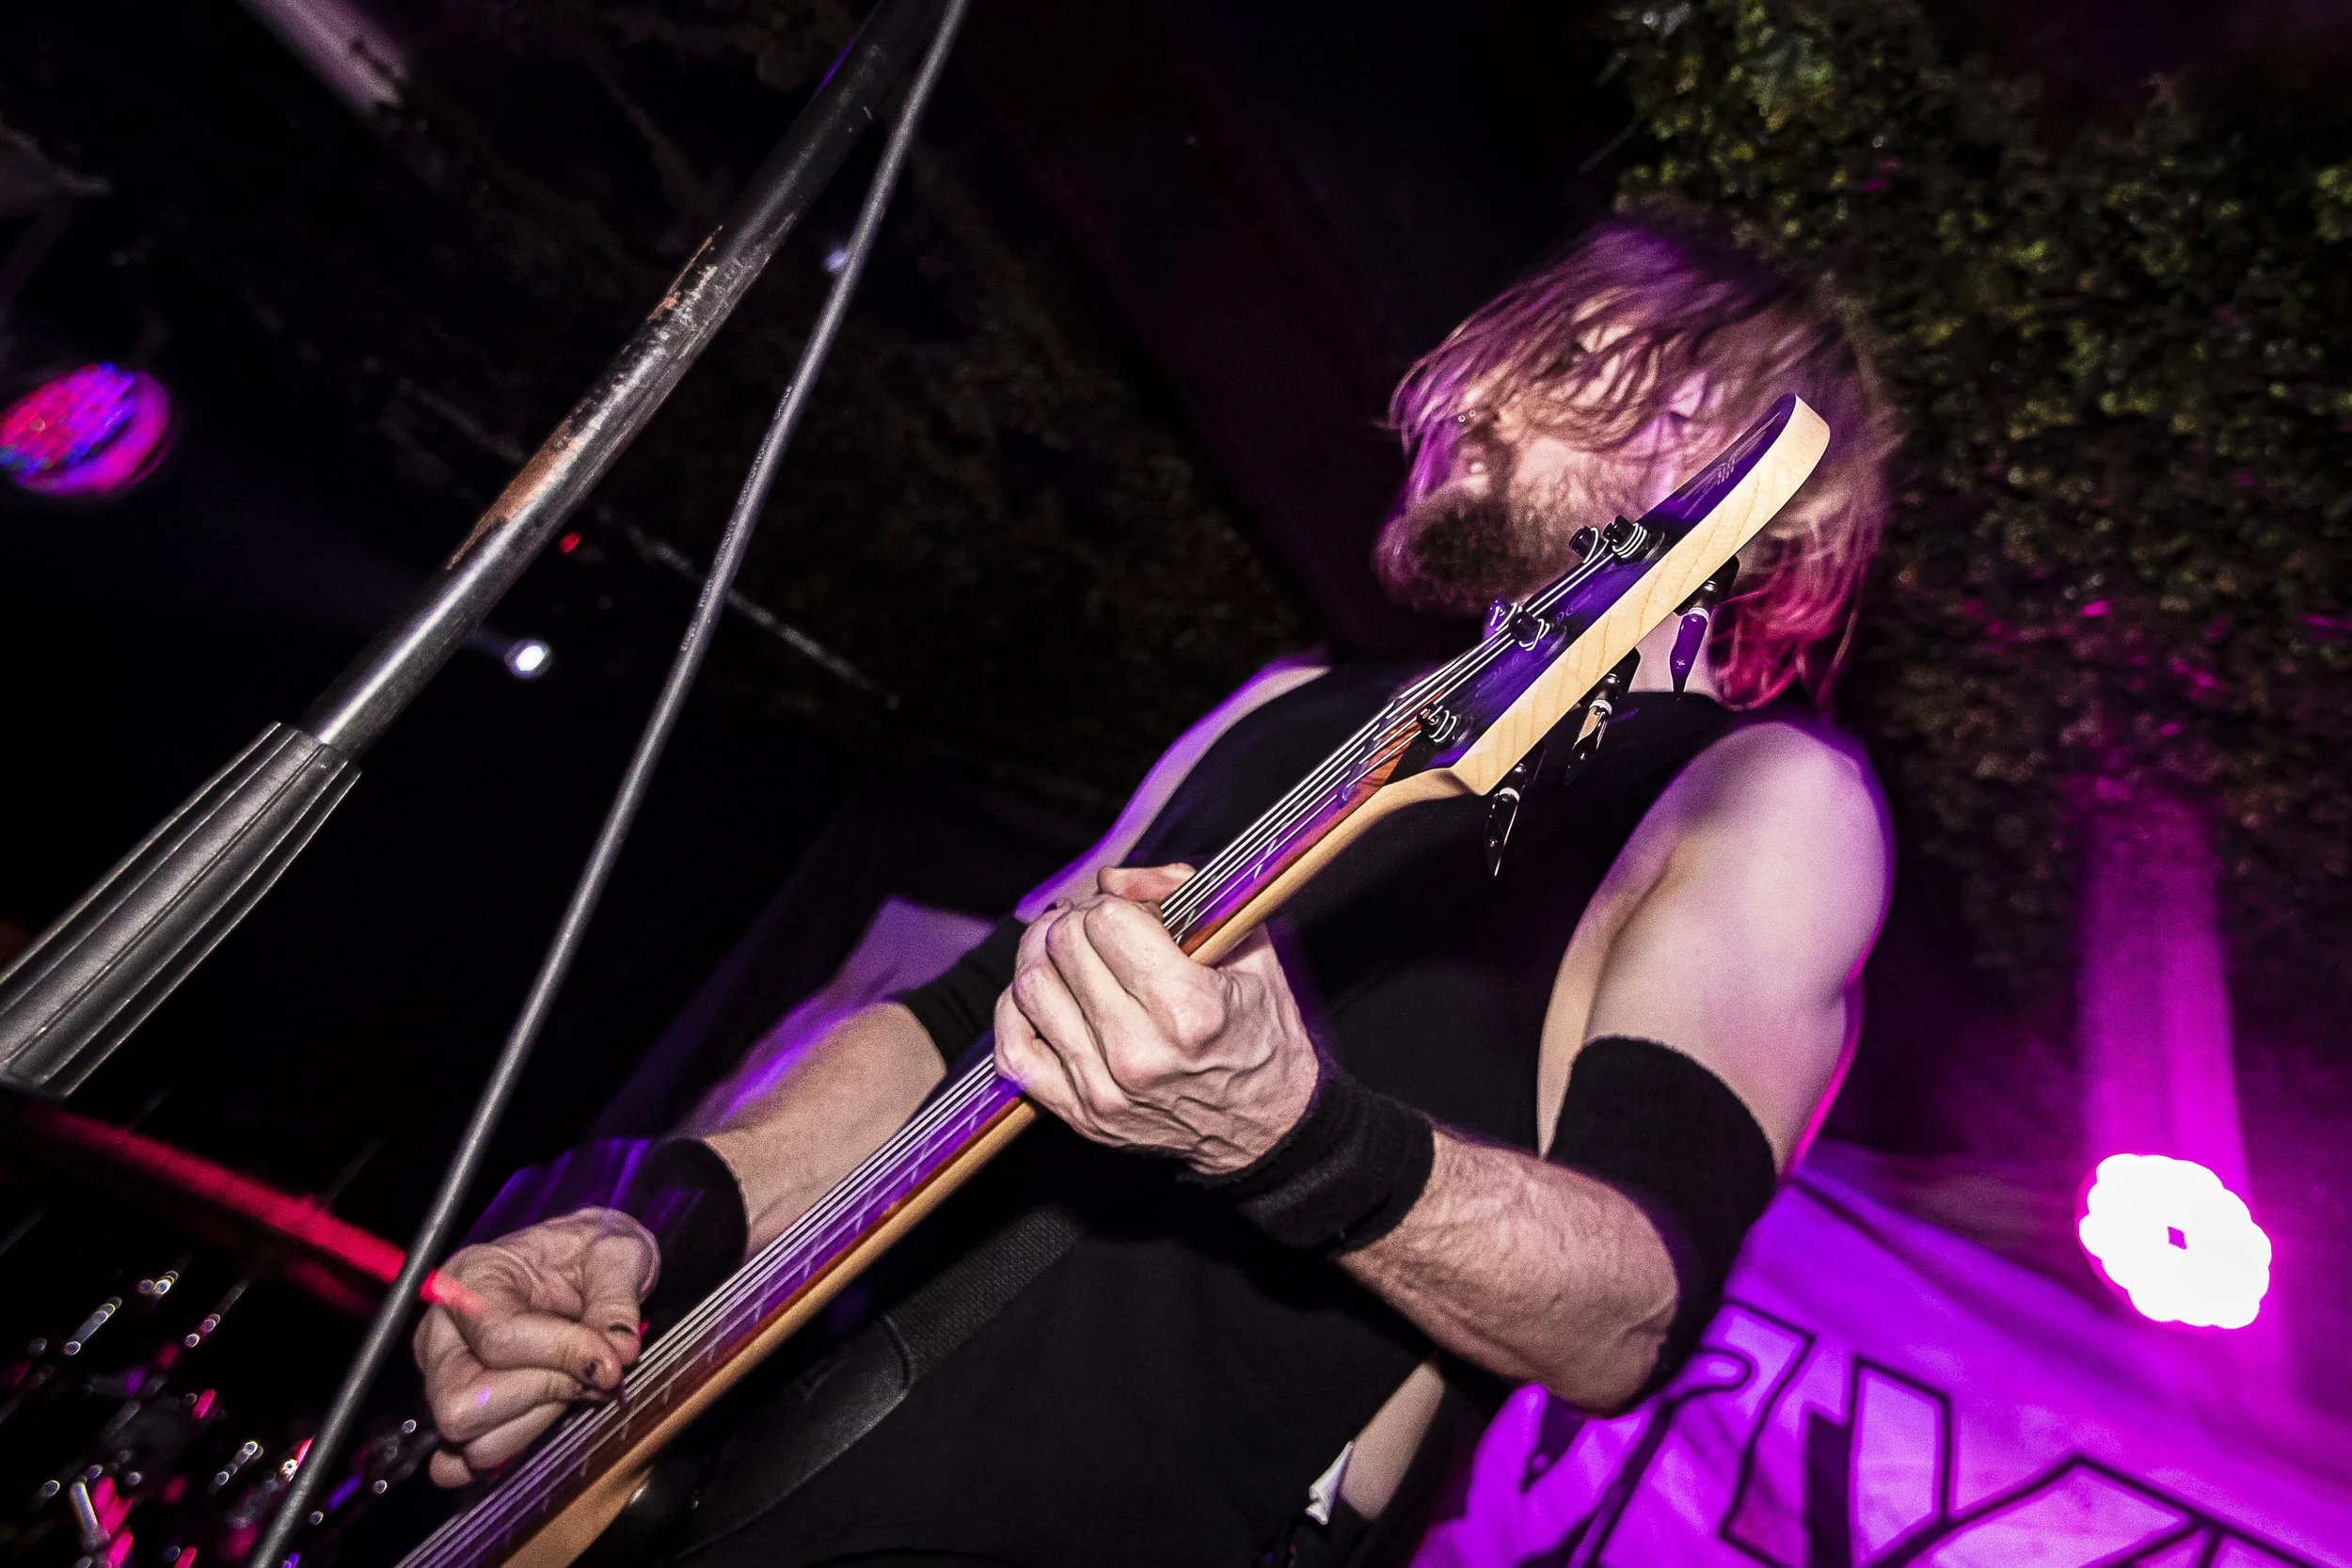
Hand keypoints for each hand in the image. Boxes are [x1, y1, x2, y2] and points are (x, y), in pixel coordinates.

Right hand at [411, 1208, 658, 1486]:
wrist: (583, 1262)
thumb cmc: (588, 1252)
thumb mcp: (616, 1254)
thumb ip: (616, 1302)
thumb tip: (618, 1354)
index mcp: (472, 1278)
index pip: (498, 1340)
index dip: (560, 1358)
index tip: (610, 1362)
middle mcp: (443, 1332)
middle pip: (462, 1404)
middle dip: (540, 1398)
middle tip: (589, 1376)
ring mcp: (442, 1376)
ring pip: (471, 1440)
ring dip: (537, 1424)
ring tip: (576, 1387)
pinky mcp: (461, 1410)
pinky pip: (463, 1462)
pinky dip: (508, 1453)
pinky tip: (547, 1420)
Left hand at [994, 863, 1319, 1176]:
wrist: (1266, 1127)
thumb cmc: (1261, 1031)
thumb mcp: (1249, 948)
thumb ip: (1184, 895)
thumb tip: (1114, 880)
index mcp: (1189, 1011)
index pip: (1107, 921)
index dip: (1117, 904)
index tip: (1130, 914)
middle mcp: (1139, 1053)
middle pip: (1065, 947)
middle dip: (1079, 923)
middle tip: (1099, 928)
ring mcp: (1103, 1089)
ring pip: (1031, 990)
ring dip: (1043, 957)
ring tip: (1069, 952)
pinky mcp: (1080, 1113)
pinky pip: (1013, 1051)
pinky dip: (1017, 1012)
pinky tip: (1044, 996)